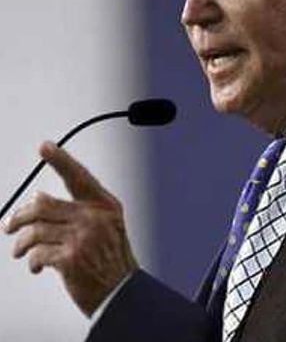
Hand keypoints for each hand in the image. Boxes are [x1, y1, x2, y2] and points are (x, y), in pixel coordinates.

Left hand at [2, 141, 137, 316]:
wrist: (120, 291)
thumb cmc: (111, 259)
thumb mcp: (105, 226)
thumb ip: (78, 211)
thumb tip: (38, 201)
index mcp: (104, 205)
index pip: (79, 177)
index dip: (61, 160)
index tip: (45, 147)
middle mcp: (94, 217)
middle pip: (44, 205)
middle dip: (20, 216)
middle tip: (10, 224)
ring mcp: (83, 237)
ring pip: (35, 230)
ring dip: (21, 244)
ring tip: (20, 251)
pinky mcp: (70, 258)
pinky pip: (37, 253)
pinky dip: (31, 261)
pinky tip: (36, 265)